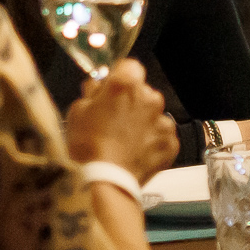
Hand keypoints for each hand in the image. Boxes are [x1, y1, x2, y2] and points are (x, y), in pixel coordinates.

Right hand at [63, 58, 178, 183]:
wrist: (107, 183)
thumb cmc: (87, 146)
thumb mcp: (77, 112)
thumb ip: (92, 92)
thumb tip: (99, 86)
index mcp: (126, 85)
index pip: (129, 66)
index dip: (120, 77)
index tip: (112, 90)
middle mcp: (149, 98)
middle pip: (143, 92)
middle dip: (131, 102)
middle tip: (114, 121)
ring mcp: (163, 121)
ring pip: (153, 114)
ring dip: (142, 122)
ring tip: (125, 141)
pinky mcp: (172, 142)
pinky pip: (161, 136)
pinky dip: (151, 142)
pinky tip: (136, 153)